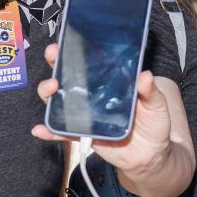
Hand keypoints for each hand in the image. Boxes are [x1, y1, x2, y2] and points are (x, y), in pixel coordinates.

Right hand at [33, 43, 174, 170]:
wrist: (151, 155)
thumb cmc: (154, 124)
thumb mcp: (157, 105)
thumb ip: (150, 92)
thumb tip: (144, 75)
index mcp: (108, 83)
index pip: (88, 64)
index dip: (74, 51)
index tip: (64, 42)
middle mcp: (92, 96)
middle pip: (67, 78)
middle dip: (55, 65)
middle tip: (53, 57)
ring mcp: (85, 115)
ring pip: (58, 102)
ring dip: (48, 94)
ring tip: (51, 89)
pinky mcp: (83, 135)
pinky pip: (61, 133)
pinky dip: (49, 132)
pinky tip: (39, 129)